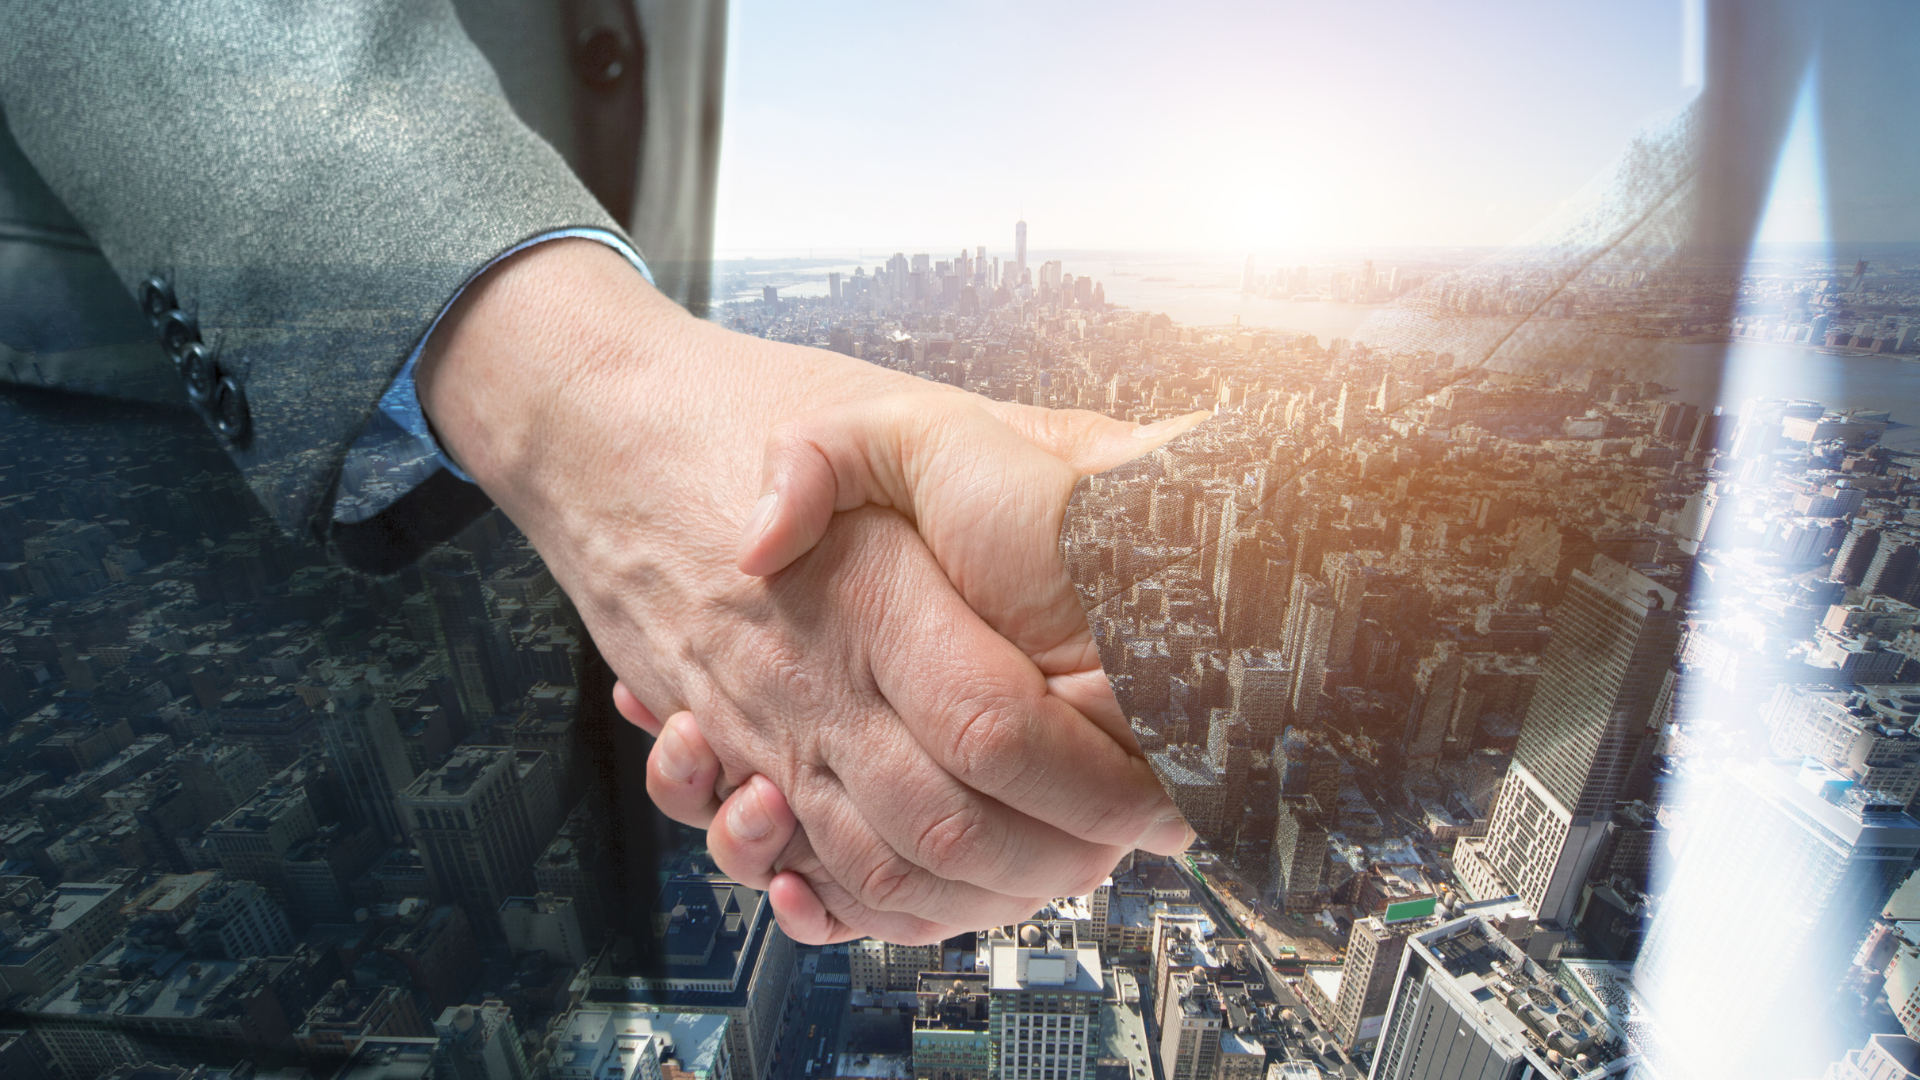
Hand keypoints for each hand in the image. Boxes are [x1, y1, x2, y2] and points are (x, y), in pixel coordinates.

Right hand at [414, 239, 1189, 942]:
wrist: (597, 427)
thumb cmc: (748, 409)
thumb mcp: (898, 403)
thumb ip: (1015, 440)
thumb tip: (1139, 468)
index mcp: (874, 594)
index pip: (999, 726)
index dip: (1093, 778)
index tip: (1165, 789)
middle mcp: (812, 682)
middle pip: (947, 827)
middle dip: (1055, 861)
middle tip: (1125, 845)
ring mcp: (760, 729)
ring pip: (872, 869)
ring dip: (967, 895)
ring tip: (1047, 868)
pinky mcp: (726, 751)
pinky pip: (785, 866)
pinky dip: (846, 902)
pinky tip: (924, 874)